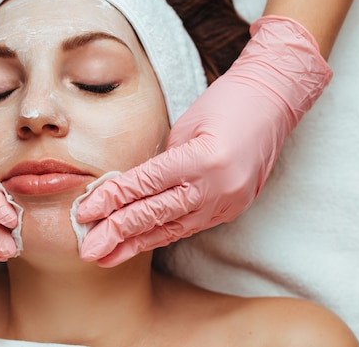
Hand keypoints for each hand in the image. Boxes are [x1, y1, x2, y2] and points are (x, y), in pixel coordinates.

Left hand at [77, 16, 331, 266]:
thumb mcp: (186, 126)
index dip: (111, 201)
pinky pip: (189, 226)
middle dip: (118, 233)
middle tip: (88, 250)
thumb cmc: (227, 102)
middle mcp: (216, 186)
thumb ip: (160, 162)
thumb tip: (130, 189)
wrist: (275, 101)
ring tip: (106, 258)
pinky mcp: (232, 208)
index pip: (145, 184)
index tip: (84, 214)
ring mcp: (227, 201)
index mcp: (202, 158)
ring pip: (172, 228)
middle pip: (156, 213)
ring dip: (136, 244)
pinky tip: (139, 244)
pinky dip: (160, 235)